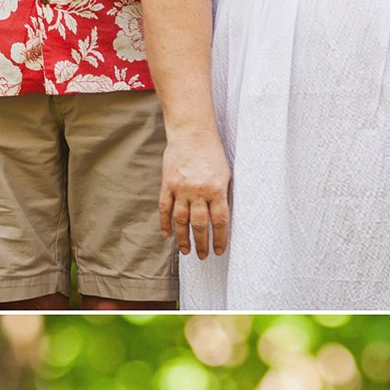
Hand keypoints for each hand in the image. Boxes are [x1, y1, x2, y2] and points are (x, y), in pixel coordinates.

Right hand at [159, 127, 230, 259]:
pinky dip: (165, 223)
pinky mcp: (168, 184)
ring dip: (183, 238)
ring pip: (181, 220)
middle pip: (200, 224)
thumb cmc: (212, 153)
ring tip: (186, 251)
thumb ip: (222, 195)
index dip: (220, 239)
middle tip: (202, 256)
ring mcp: (181, 188)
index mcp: (216, 189)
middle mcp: (198, 191)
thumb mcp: (225, 174)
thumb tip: (220, 219)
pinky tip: (167, 235)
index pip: (220, 221)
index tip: (219, 251)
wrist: (192, 133)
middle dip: (202, 243)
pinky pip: (165, 208)